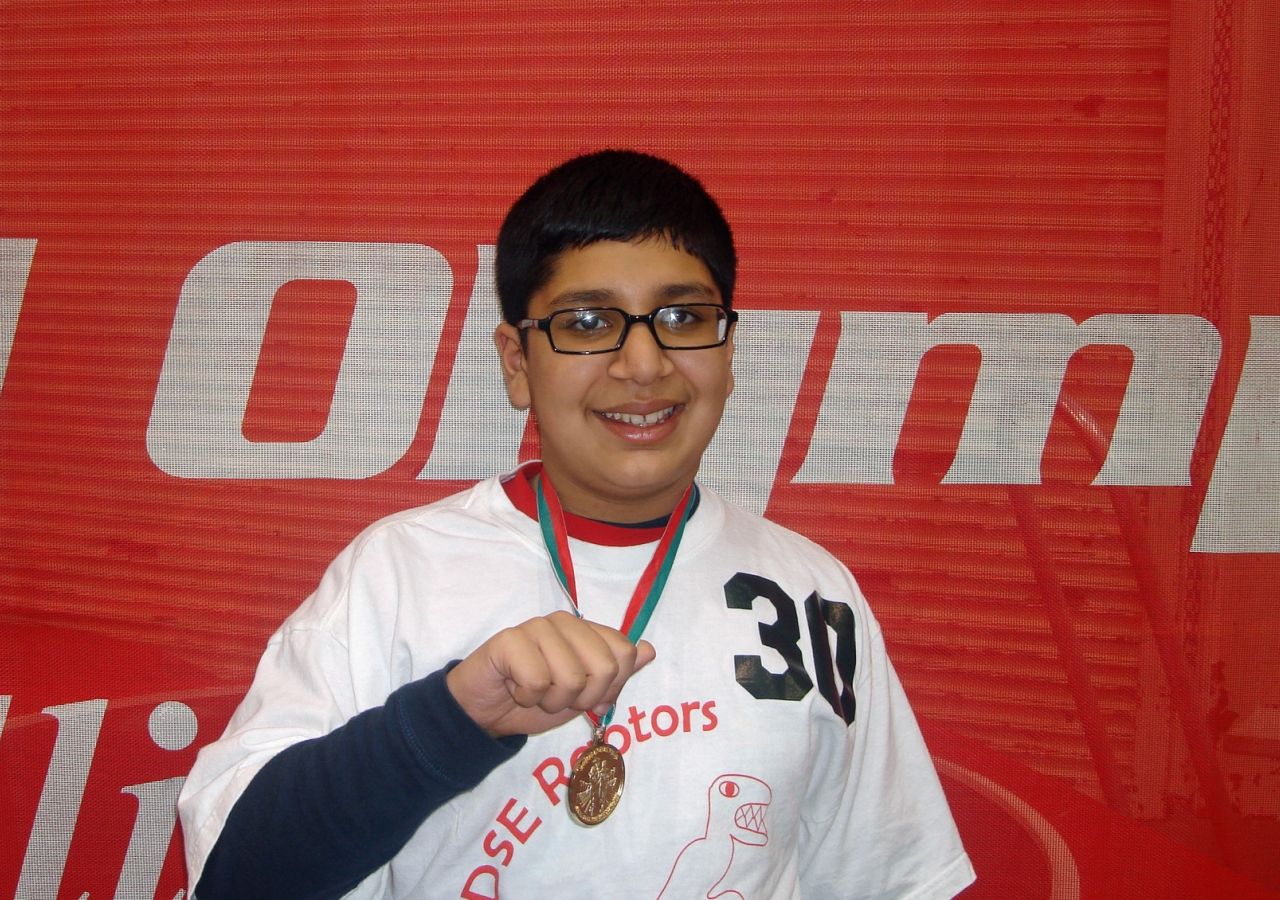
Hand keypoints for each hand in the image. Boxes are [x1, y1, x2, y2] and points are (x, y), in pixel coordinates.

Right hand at [446, 611, 655, 737]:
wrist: (487, 712)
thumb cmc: (536, 700)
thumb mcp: (584, 695)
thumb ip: (616, 674)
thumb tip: (649, 649)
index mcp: (587, 629)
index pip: (625, 654)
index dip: (609, 687)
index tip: (585, 696)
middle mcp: (565, 621)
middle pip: (604, 667)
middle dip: (582, 698)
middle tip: (556, 696)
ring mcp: (536, 626)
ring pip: (571, 677)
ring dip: (552, 701)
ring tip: (534, 692)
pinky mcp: (509, 640)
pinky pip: (538, 680)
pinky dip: (527, 697)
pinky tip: (515, 688)